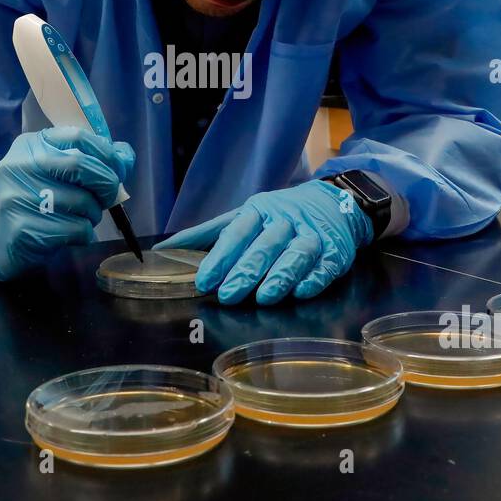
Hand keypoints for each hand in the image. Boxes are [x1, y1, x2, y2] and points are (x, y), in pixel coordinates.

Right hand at [0, 127, 134, 279]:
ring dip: (93, 214)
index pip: (78, 136)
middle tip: (108, 196)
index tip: (118, 168)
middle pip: (81, 166)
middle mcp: (21, 166)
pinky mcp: (25, 227)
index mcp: (30, 145)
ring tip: (82, 217)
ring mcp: (20, 196)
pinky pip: (76, 228)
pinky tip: (70, 234)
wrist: (4, 240)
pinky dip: (84, 234)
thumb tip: (126, 156)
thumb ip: (91, 160)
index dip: (106, 152)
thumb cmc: (39, 201)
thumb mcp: (59, 173)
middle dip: (106, 183)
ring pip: (82, 201)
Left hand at [154, 179, 372, 304]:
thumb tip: (164, 249)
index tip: (204, 280)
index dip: (220, 257)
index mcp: (258, 211)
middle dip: (246, 270)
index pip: (237, 233)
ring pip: (297, 253)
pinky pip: (325, 265)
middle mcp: (285, 221)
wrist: (334, 202)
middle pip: (265, 245)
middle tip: (228, 295)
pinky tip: (301, 292)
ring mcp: (312, 235)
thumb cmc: (278, 215)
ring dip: (281, 275)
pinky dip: (314, 278)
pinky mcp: (335, 252)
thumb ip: (208, 234)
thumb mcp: (243, 216)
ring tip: (264, 297)